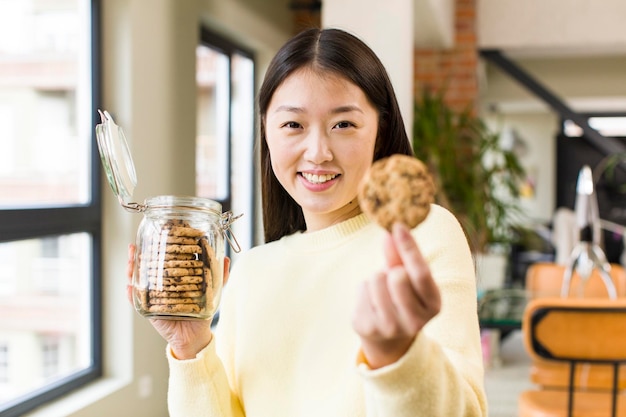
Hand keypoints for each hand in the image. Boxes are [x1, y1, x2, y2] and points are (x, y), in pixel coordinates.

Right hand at [127, 244, 229, 358]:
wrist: (195, 336)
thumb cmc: (202, 312)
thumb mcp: (212, 291)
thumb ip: (220, 276)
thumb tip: (226, 259)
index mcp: (175, 277)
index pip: (165, 258)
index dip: (160, 246)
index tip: (158, 236)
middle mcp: (162, 284)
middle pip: (147, 266)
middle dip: (139, 255)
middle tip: (136, 246)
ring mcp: (154, 296)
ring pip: (139, 281)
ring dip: (132, 270)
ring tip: (130, 261)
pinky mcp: (149, 310)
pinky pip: (137, 301)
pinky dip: (131, 294)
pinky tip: (129, 286)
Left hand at [352, 222, 440, 368]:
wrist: (388, 337)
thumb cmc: (402, 297)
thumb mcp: (409, 277)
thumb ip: (401, 256)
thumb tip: (391, 231)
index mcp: (433, 305)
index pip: (422, 273)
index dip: (410, 247)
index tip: (399, 225)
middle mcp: (415, 321)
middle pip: (397, 276)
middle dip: (391, 270)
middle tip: (393, 279)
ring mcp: (390, 327)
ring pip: (376, 279)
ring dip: (376, 278)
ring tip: (381, 292)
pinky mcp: (367, 328)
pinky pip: (361, 289)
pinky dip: (364, 289)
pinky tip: (370, 303)